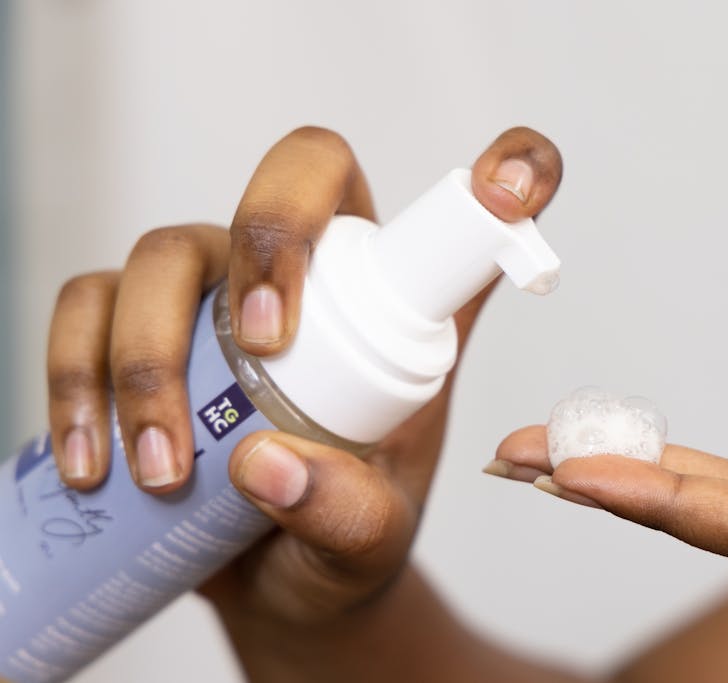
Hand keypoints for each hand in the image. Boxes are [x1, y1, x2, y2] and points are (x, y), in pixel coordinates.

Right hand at [46, 126, 562, 632]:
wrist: (278, 584)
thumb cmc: (344, 535)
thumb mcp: (371, 534)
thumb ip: (347, 512)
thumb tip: (265, 465)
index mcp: (400, 312)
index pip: (454, 218)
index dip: (503, 171)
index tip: (513, 190)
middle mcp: (315, 280)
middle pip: (297, 174)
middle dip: (272, 231)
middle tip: (264, 345)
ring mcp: (222, 294)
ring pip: (169, 251)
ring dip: (151, 354)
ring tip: (166, 472)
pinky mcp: (141, 327)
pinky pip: (89, 305)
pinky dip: (77, 374)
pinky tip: (95, 460)